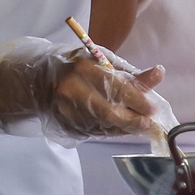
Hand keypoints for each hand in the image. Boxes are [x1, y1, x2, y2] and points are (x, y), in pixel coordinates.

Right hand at [0, 36, 173, 143]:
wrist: (36, 82)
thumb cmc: (74, 66)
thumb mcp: (100, 61)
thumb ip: (128, 71)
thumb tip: (158, 74)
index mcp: (84, 68)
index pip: (118, 87)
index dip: (138, 99)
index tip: (153, 107)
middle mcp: (73, 91)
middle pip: (110, 113)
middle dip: (134, 121)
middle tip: (149, 124)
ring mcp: (66, 111)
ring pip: (104, 127)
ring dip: (125, 129)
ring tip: (140, 126)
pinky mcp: (64, 126)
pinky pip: (94, 133)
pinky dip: (111, 132)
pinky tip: (120, 129)